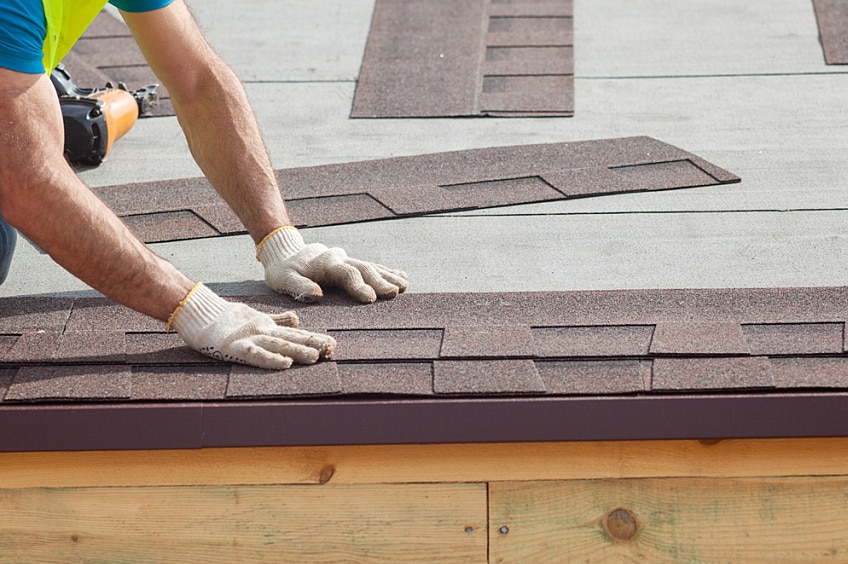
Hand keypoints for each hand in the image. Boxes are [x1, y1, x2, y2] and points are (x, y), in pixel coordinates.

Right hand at [169, 283, 335, 368]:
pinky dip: (271, 359)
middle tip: (332, 349)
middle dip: (313, 344)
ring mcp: (250, 338)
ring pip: (278, 344)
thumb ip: (277, 320)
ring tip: (316, 356)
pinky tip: (285, 363)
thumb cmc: (226, 318)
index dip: (314, 338)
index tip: (332, 344)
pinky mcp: (235, 347)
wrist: (199, 312)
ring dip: (298, 350)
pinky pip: (256, 354)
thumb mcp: (257, 317)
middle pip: (292, 338)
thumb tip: (297, 319)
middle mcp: (263, 331)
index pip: (295, 333)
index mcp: (268, 326)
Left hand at [256, 227, 408, 303]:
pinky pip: (371, 266)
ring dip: (388, 276)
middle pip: (364, 268)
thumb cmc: (283, 271)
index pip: (346, 273)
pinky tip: (401, 276)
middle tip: (395, 292)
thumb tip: (316, 295)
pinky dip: (387, 271)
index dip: (359, 285)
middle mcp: (339, 258)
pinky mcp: (350, 263)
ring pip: (371, 266)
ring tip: (404, 285)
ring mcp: (346, 259)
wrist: (284, 251)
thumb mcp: (283, 279)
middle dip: (380, 281)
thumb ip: (298, 287)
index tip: (370, 298)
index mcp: (325, 263)